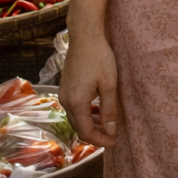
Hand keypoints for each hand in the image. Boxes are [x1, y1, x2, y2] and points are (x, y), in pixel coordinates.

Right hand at [60, 31, 118, 147]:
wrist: (84, 36)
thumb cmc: (99, 57)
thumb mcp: (109, 84)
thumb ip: (109, 109)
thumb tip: (111, 131)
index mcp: (76, 103)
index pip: (86, 132)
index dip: (100, 140)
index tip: (114, 142)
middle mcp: (65, 101)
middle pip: (79, 126)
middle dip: (95, 134)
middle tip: (111, 135)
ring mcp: (63, 93)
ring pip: (76, 117)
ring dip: (90, 123)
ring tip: (106, 124)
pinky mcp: (65, 86)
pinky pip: (74, 106)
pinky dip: (86, 112)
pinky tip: (97, 109)